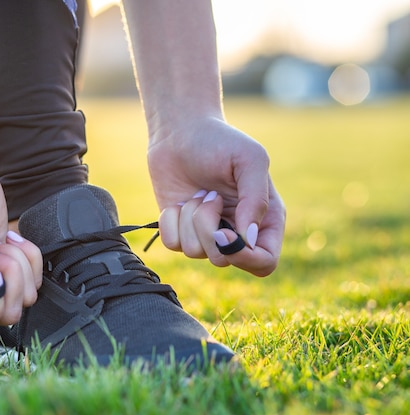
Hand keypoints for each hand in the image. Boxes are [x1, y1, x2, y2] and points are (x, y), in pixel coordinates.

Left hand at [148, 116, 284, 276]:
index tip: (224, 234)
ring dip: (190, 218)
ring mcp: (206, 233)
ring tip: (197, 193)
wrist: (180, 131)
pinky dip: (171, 220)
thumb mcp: (249, 160)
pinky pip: (172, 244)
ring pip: (195, 252)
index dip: (246, 258)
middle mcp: (236, 232)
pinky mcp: (180, 230)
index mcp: (264, 219)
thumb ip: (256, 200)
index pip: (264, 262)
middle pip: (224, 260)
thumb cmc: (220, 141)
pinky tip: (178, 201)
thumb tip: (248, 239)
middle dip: (208, 228)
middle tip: (210, 196)